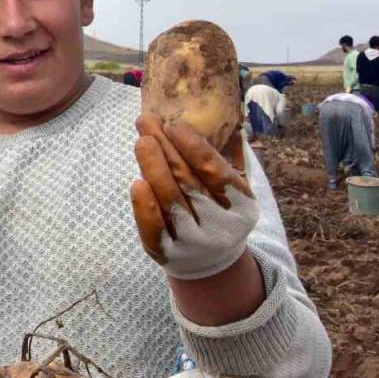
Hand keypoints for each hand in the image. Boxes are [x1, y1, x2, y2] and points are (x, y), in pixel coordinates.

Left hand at [130, 113, 258, 279]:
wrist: (210, 260)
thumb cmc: (220, 210)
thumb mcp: (235, 189)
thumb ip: (231, 157)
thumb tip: (227, 118)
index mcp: (241, 206)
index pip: (216, 172)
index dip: (195, 148)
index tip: (175, 125)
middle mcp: (219, 227)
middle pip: (188, 182)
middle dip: (166, 148)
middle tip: (146, 121)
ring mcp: (192, 242)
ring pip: (170, 202)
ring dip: (152, 168)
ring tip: (141, 141)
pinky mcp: (166, 253)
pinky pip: (153, 229)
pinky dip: (144, 206)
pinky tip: (137, 181)